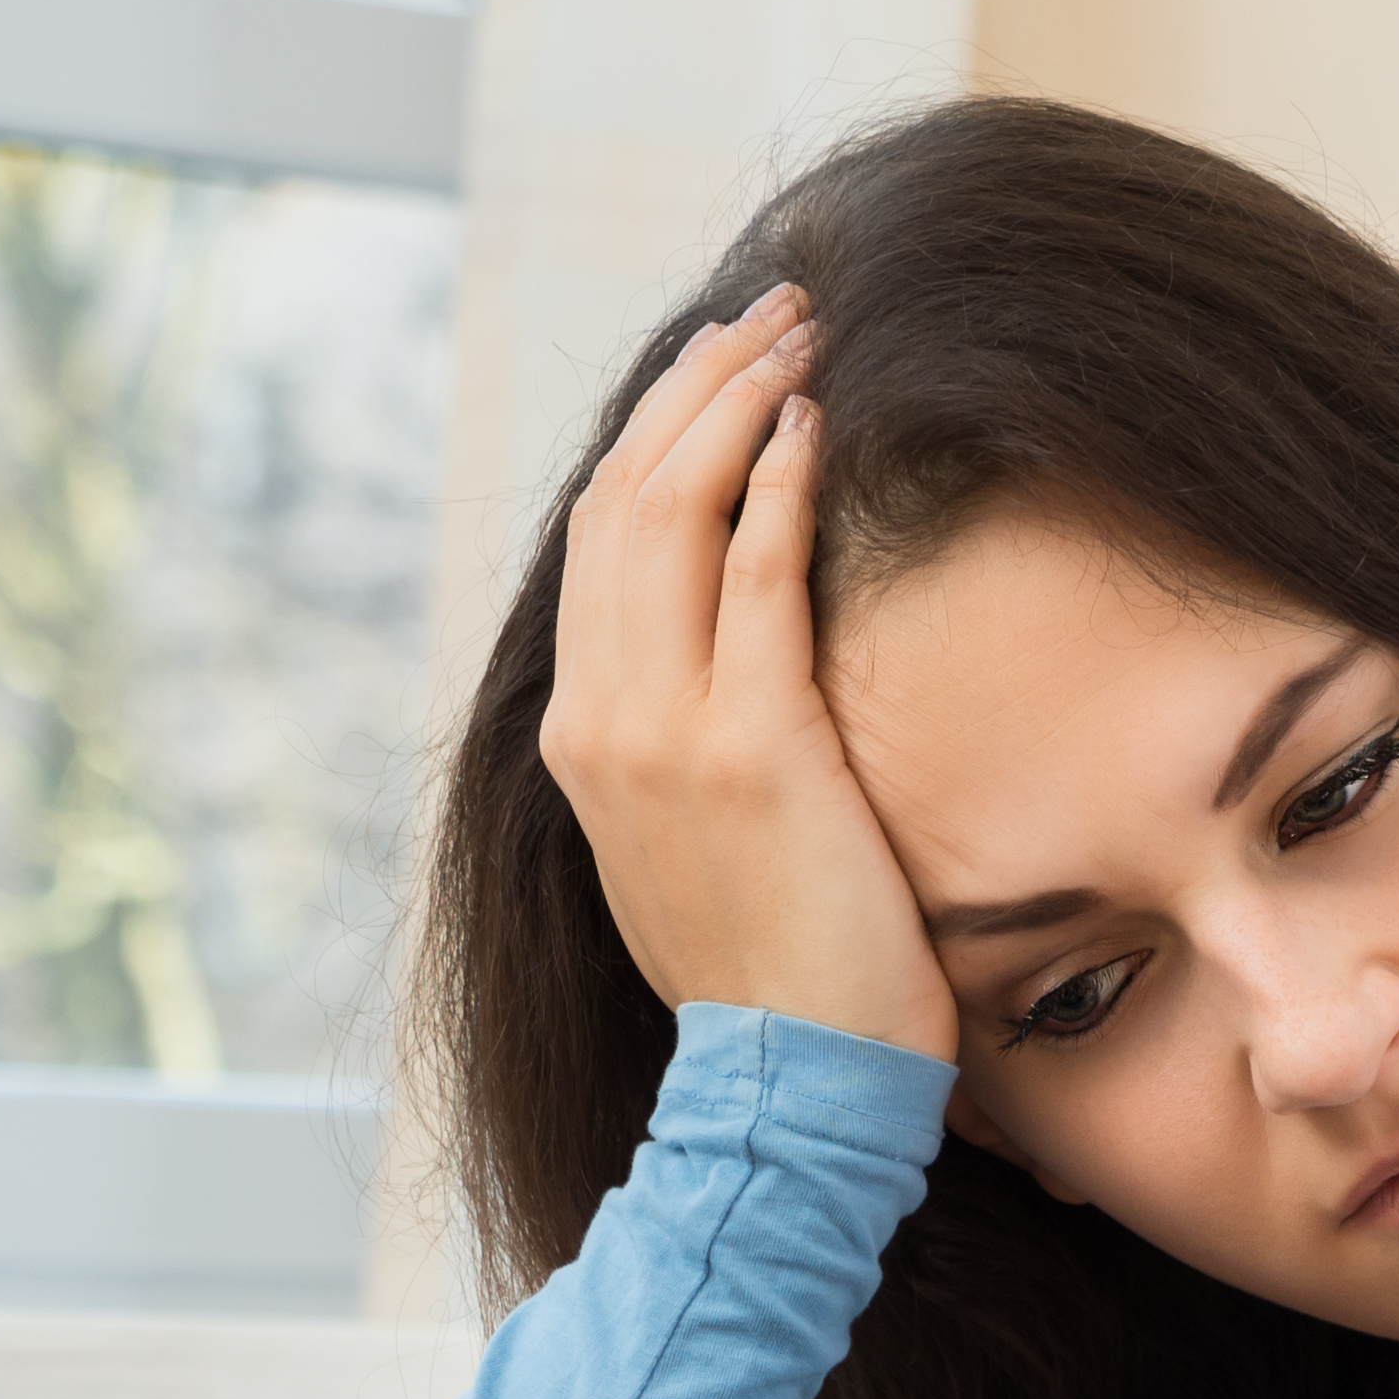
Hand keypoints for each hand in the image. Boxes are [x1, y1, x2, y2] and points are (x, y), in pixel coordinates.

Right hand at [537, 285, 956, 1064]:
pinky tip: (817, 428)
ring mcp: (665, 732)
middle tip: (771, 311)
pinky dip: (779, 489)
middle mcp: (601, 719)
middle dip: (696, 385)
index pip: (603, 541)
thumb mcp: (693, 845)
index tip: (722, 365)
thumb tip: (731, 668)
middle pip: (626, 499)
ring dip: (740, 405)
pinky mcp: (750, 750)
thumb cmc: (775, 975)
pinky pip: (755, 580)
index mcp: (582, 737)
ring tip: (801, 336)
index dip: (658, 434)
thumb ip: (687, 747)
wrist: (788, 1087)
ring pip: (676, 514)